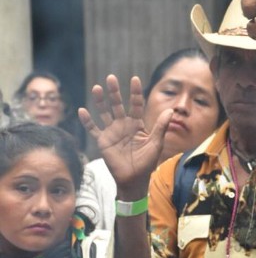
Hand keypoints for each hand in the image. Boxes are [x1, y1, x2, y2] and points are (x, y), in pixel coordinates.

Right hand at [78, 75, 171, 198]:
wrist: (134, 179)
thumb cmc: (147, 162)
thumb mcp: (156, 143)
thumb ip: (161, 127)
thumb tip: (171, 111)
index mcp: (137, 124)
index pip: (135, 104)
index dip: (135, 92)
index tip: (134, 79)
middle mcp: (123, 125)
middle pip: (118, 105)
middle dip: (114, 92)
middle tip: (111, 78)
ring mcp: (112, 132)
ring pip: (104, 113)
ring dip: (100, 101)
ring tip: (97, 88)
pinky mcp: (103, 141)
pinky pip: (93, 129)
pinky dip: (87, 121)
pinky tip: (83, 110)